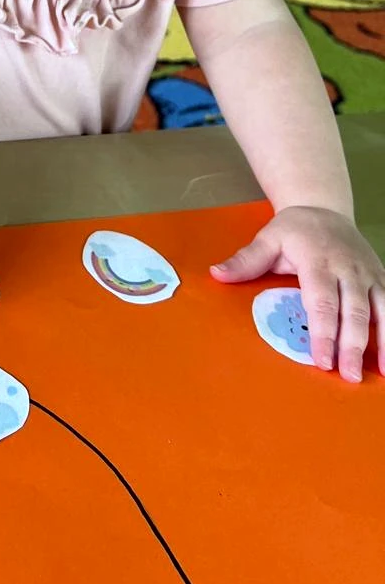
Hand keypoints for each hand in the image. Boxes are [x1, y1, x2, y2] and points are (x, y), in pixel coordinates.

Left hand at [212, 206, 384, 381]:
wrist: (325, 207)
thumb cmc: (294, 230)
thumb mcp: (268, 239)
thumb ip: (246, 260)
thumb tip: (216, 275)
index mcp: (318, 261)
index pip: (322, 301)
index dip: (323, 332)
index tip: (321, 360)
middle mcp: (349, 269)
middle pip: (353, 311)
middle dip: (351, 345)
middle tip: (346, 376)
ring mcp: (368, 274)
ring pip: (380, 311)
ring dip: (382, 343)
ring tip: (379, 373)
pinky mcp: (381, 277)